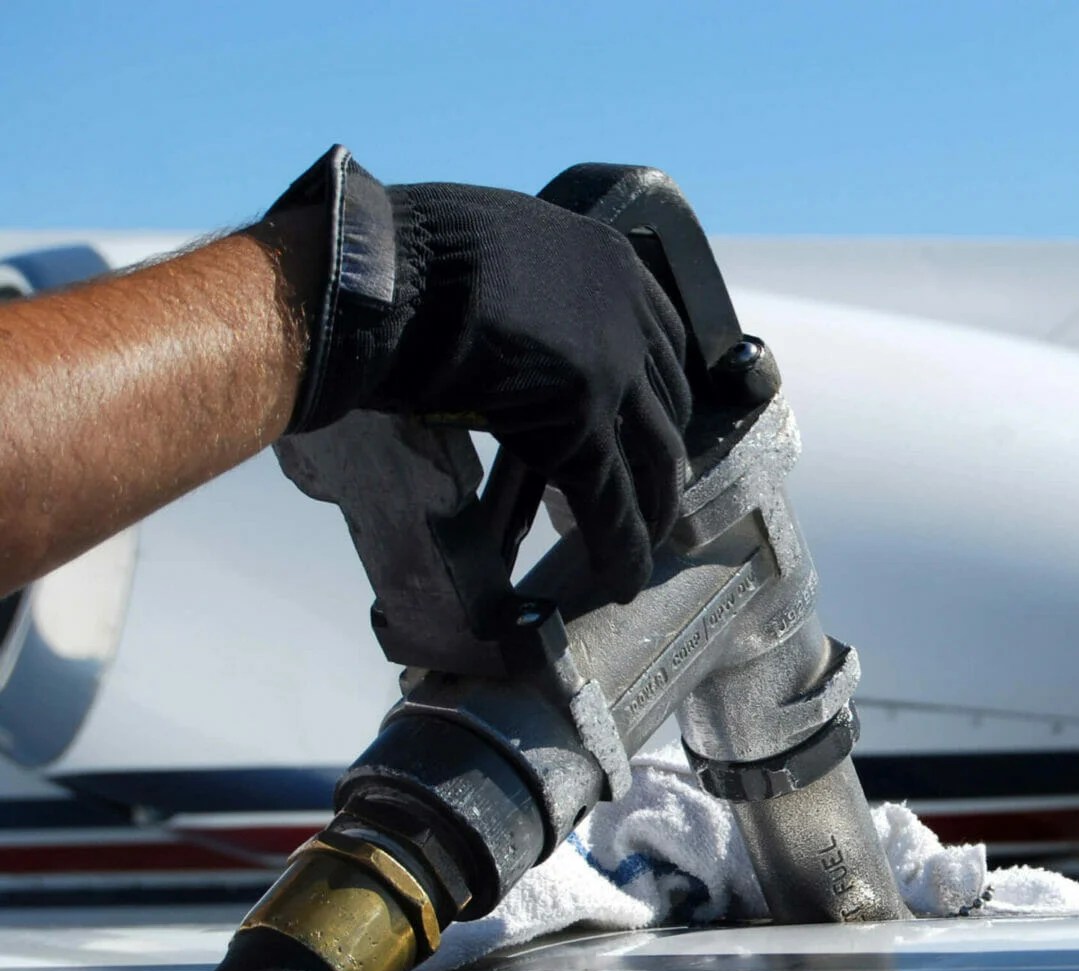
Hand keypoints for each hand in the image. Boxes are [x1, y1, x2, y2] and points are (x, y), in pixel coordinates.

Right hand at [271, 147, 691, 600]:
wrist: (381, 273)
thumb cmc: (403, 255)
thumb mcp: (489, 251)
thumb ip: (519, 288)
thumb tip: (495, 313)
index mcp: (606, 263)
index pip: (658, 340)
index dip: (656, 392)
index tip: (649, 422)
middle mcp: (624, 316)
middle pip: (666, 401)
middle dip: (662, 453)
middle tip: (653, 491)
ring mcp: (610, 373)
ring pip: (653, 456)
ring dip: (651, 508)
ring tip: (646, 544)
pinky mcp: (581, 427)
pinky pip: (611, 500)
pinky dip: (622, 547)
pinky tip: (618, 581)